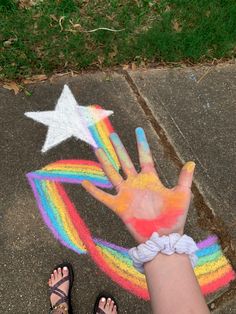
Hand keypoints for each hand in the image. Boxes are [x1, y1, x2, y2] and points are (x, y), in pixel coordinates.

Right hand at [82, 127, 194, 242]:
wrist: (164, 237)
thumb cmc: (174, 217)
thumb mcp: (182, 196)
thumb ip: (184, 179)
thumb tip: (191, 161)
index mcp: (150, 179)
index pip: (144, 156)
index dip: (141, 143)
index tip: (138, 130)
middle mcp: (136, 183)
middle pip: (124, 161)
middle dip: (119, 148)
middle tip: (112, 135)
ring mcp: (126, 194)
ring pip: (112, 174)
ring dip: (105, 162)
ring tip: (97, 149)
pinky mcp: (119, 206)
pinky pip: (103, 197)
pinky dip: (94, 191)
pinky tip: (84, 182)